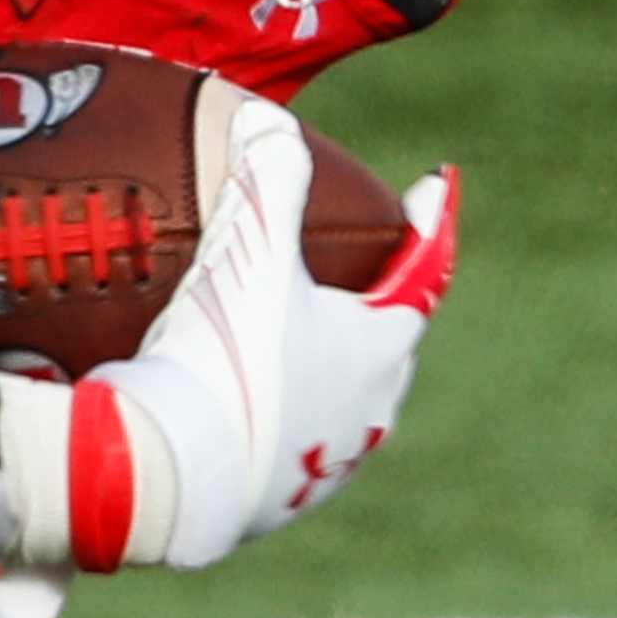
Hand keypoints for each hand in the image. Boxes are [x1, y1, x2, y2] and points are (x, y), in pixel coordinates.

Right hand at [69, 99, 452, 568]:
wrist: (176, 479)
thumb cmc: (226, 359)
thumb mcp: (247, 254)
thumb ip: (266, 178)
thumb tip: (271, 118)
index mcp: (379, 345)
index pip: (424, 269)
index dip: (432, 221)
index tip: (439, 185)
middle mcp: (370, 406)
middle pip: (389, 340)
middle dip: (377, 302)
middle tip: (354, 271)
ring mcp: (329, 460)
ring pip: (344, 396)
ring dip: (326, 362)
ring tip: (289, 337)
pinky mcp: (282, 499)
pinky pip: (292, 438)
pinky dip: (277, 408)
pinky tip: (235, 401)